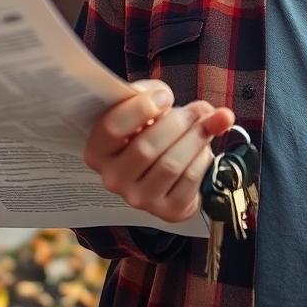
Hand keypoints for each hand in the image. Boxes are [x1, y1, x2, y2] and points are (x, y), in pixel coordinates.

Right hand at [84, 79, 235, 222]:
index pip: (112, 129)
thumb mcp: (147, 106)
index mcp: (98, 151)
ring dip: (195, 138)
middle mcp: (113, 179)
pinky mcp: (167, 210)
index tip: (164, 97)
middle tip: (196, 111)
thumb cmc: (151, 132)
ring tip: (205, 125)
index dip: (141, 108)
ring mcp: (139, 199)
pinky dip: (202, 158)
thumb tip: (208, 110)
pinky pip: (190, 178)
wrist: (167, 170)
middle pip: (146, 147)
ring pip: (171, 164)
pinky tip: (202, 150)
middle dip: (178, 123)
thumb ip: (164, 95)